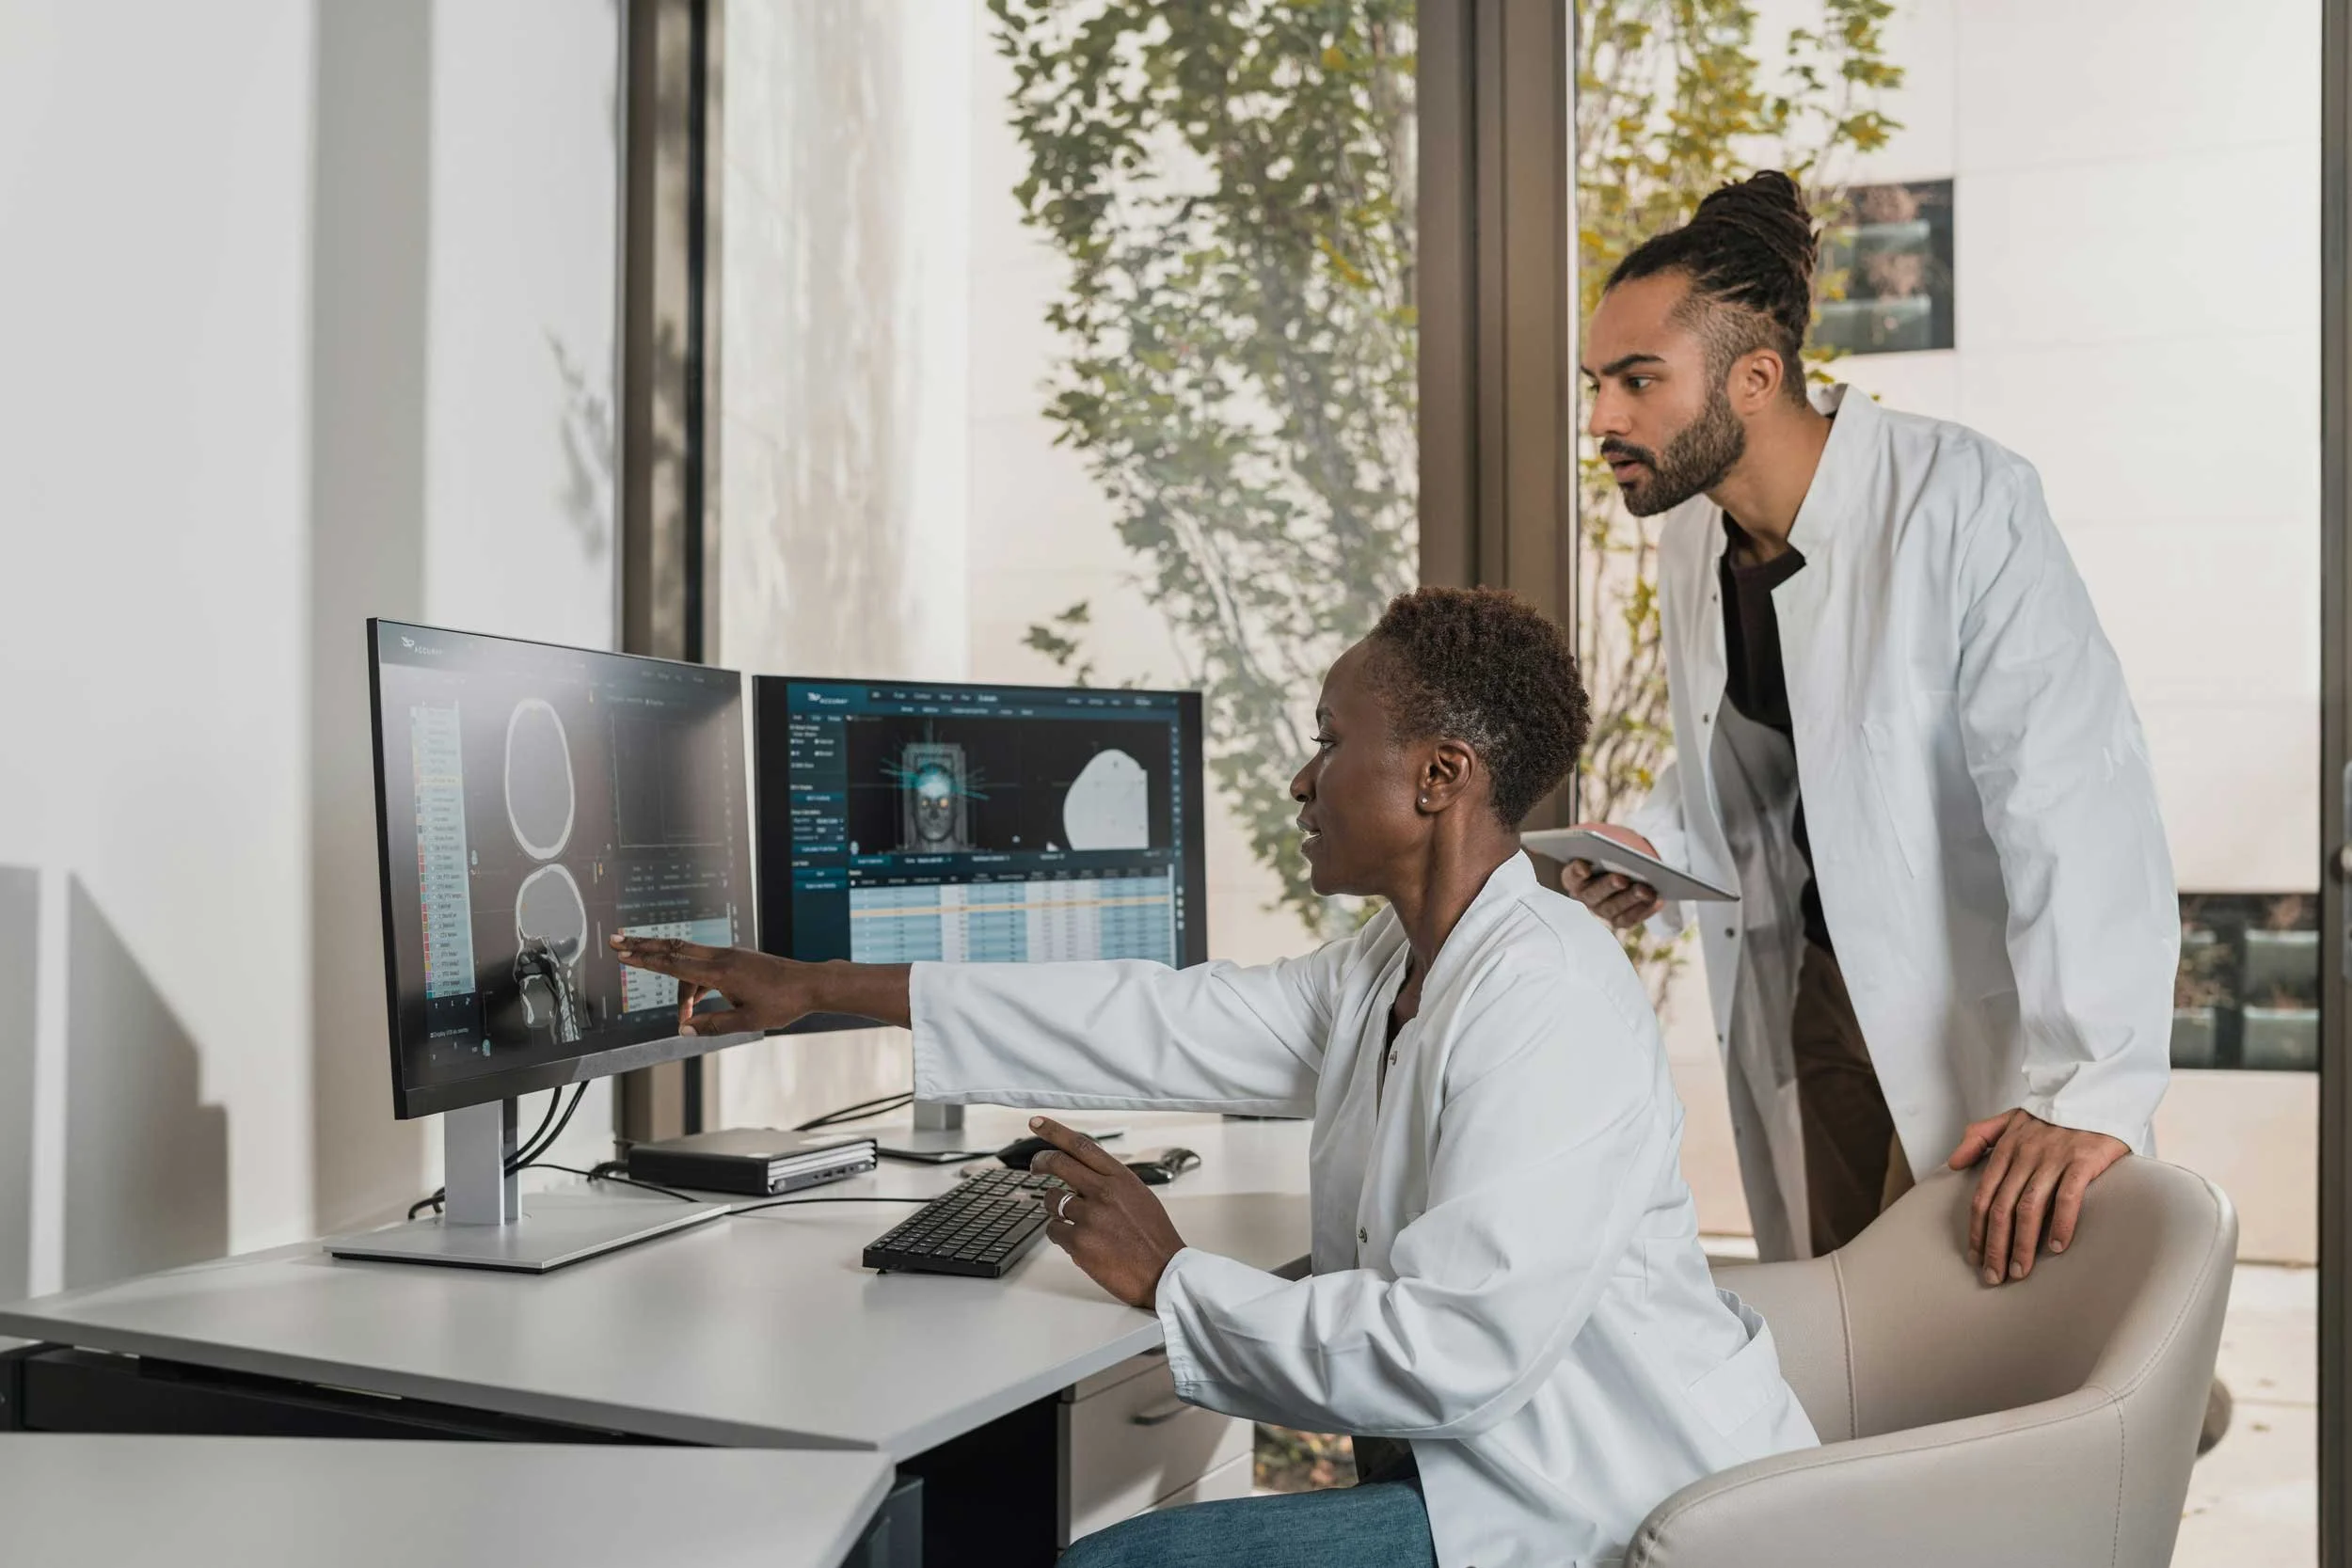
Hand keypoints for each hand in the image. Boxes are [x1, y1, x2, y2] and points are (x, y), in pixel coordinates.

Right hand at [606, 935, 817, 1034]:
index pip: (674, 964)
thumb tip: (682, 1028)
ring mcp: (729, 955)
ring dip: (672, 975)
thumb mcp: (746, 1021)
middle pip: (673, 948)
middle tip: (615, 941)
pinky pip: (703, 965)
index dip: (645, 959)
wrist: (810, 984)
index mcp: (721, 972)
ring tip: (679, 1011)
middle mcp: (721, 957)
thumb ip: (712, 1024)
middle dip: (643, 947)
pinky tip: (694, 1003)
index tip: (623, 954)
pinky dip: (692, 981)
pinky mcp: (736, 959)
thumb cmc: (782, 1003)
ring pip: (688, 960)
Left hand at [1025, 1116, 1187, 1309]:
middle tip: (1034, 1166)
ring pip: (1052, 1200)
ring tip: (1073, 1221)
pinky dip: (1060, 1234)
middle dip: (1040, 1162)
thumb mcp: (1139, 1196)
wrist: (1164, 1273)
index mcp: (1121, 1178)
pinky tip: (1078, 1242)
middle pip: (1058, 1164)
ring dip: (1055, 1208)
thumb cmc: (1153, 1237)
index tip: (1036, 1122)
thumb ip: (1111, 1183)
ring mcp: (1089, 1217)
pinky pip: (1053, 1230)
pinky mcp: (1079, 1242)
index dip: (1054, 1131)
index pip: (1081, 1145)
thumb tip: (1081, 1177)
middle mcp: (1103, 1192)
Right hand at [1559, 822, 1663, 929]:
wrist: (1637, 856)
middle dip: (1607, 886)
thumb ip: (1588, 833)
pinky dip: (1642, 909)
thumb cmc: (1615, 844)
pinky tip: (1654, 898)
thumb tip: (1581, 835)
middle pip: (1592, 895)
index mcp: (1575, 876)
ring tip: (1644, 889)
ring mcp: (1602, 910)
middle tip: (1621, 878)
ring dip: (1628, 900)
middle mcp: (1585, 896)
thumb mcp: (1602, 833)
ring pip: (1612, 909)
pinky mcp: (1620, 919)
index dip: (1576, 872)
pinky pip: (1629, 918)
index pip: (1570, 876)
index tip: (1585, 866)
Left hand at [1946, 1109, 2128, 1285]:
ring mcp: (2053, 1159)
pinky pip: (2067, 1197)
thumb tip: (1953, 1163)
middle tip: (1994, 1277)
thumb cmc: (2050, 1114)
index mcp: (2005, 1149)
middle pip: (2001, 1208)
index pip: (1983, 1197)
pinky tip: (2056, 1247)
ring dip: (2022, 1244)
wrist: (2092, 1093)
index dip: (1977, 1230)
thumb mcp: (2009, 1119)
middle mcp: (2024, 1156)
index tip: (1975, 1257)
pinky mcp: (2082, 1161)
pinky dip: (2060, 1223)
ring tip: (2019, 1271)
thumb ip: (1979, 1137)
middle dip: (1994, 1246)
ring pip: (2029, 1207)